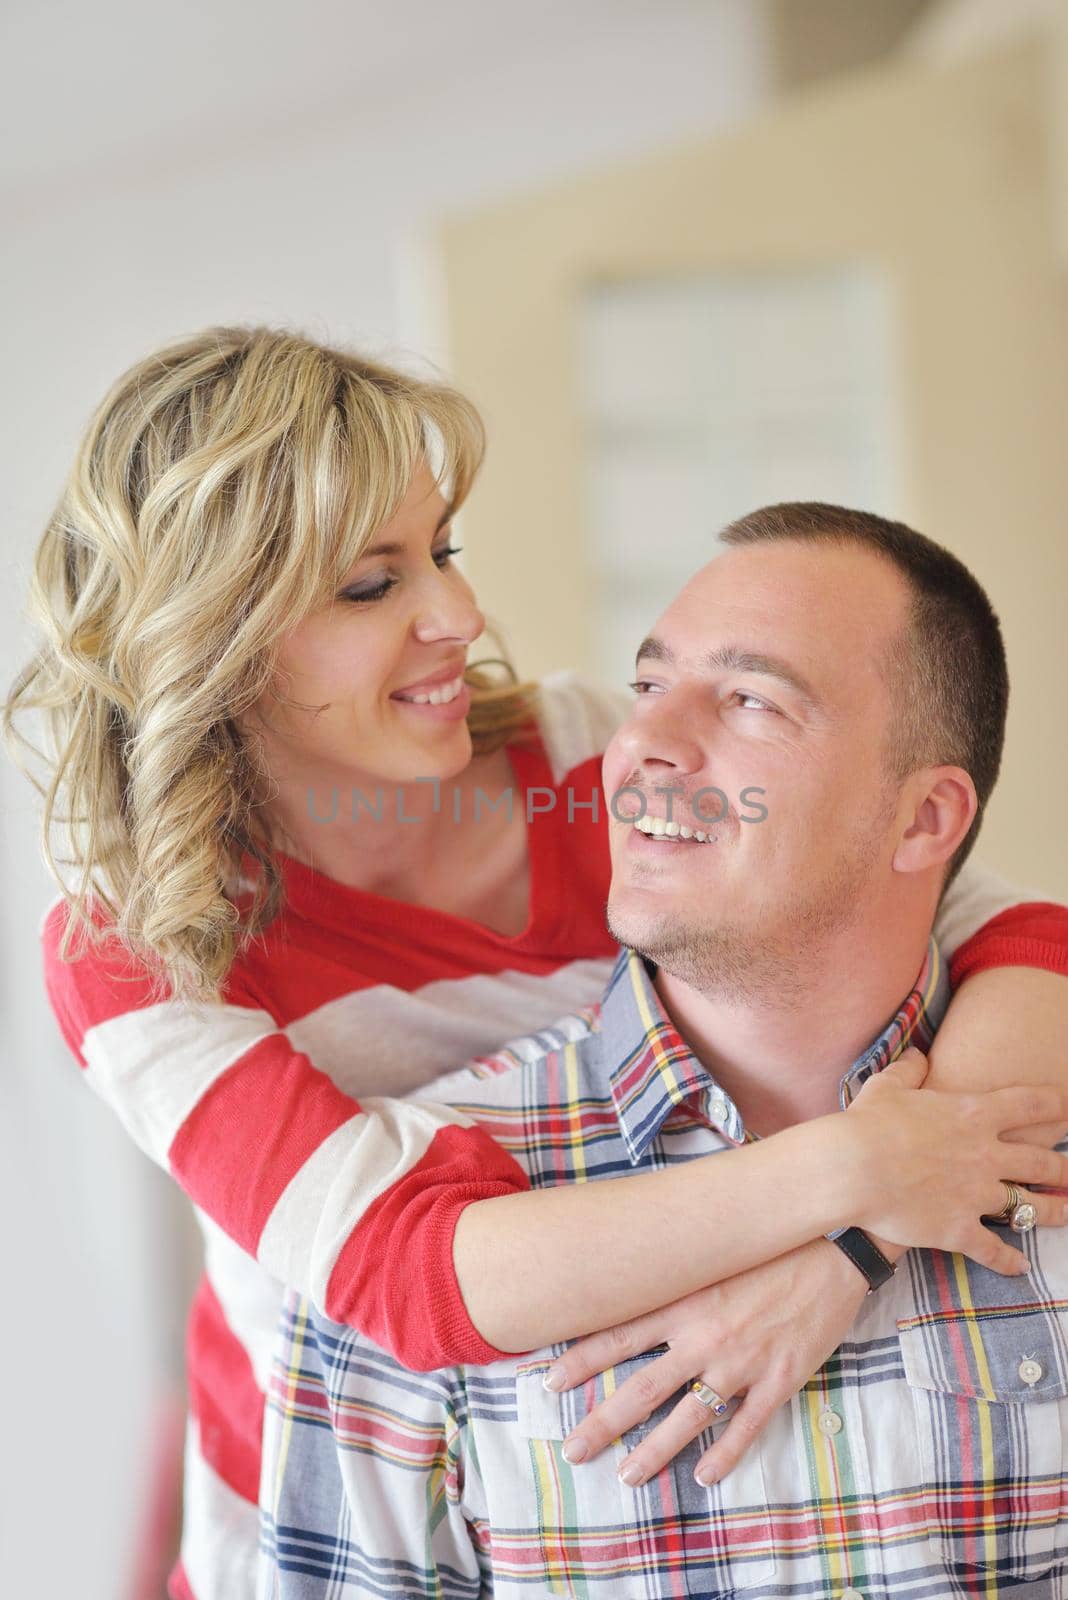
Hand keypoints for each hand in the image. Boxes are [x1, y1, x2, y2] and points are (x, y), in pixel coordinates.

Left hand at [546, 1238, 867, 1486]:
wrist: (835, 1245)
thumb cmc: (770, 1241)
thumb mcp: (713, 1248)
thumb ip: (675, 1266)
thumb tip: (632, 1266)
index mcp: (685, 1299)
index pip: (619, 1335)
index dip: (581, 1361)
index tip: (549, 1382)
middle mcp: (706, 1335)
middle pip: (642, 1388)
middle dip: (603, 1423)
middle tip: (573, 1450)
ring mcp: (743, 1362)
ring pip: (687, 1418)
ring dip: (654, 1451)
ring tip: (627, 1477)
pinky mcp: (780, 1379)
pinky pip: (746, 1426)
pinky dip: (725, 1454)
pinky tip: (704, 1477)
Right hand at [842, 1047, 1067, 1272]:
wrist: (852, 1168)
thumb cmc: (868, 1123)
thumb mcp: (887, 1086)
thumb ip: (908, 1070)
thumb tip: (918, 1056)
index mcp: (973, 1114)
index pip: (1031, 1105)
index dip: (1059, 1105)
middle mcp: (986, 1154)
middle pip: (1043, 1161)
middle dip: (1065, 1168)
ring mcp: (977, 1194)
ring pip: (1031, 1208)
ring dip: (1055, 1212)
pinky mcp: (960, 1229)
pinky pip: (994, 1249)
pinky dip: (1009, 1261)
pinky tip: (1020, 1268)